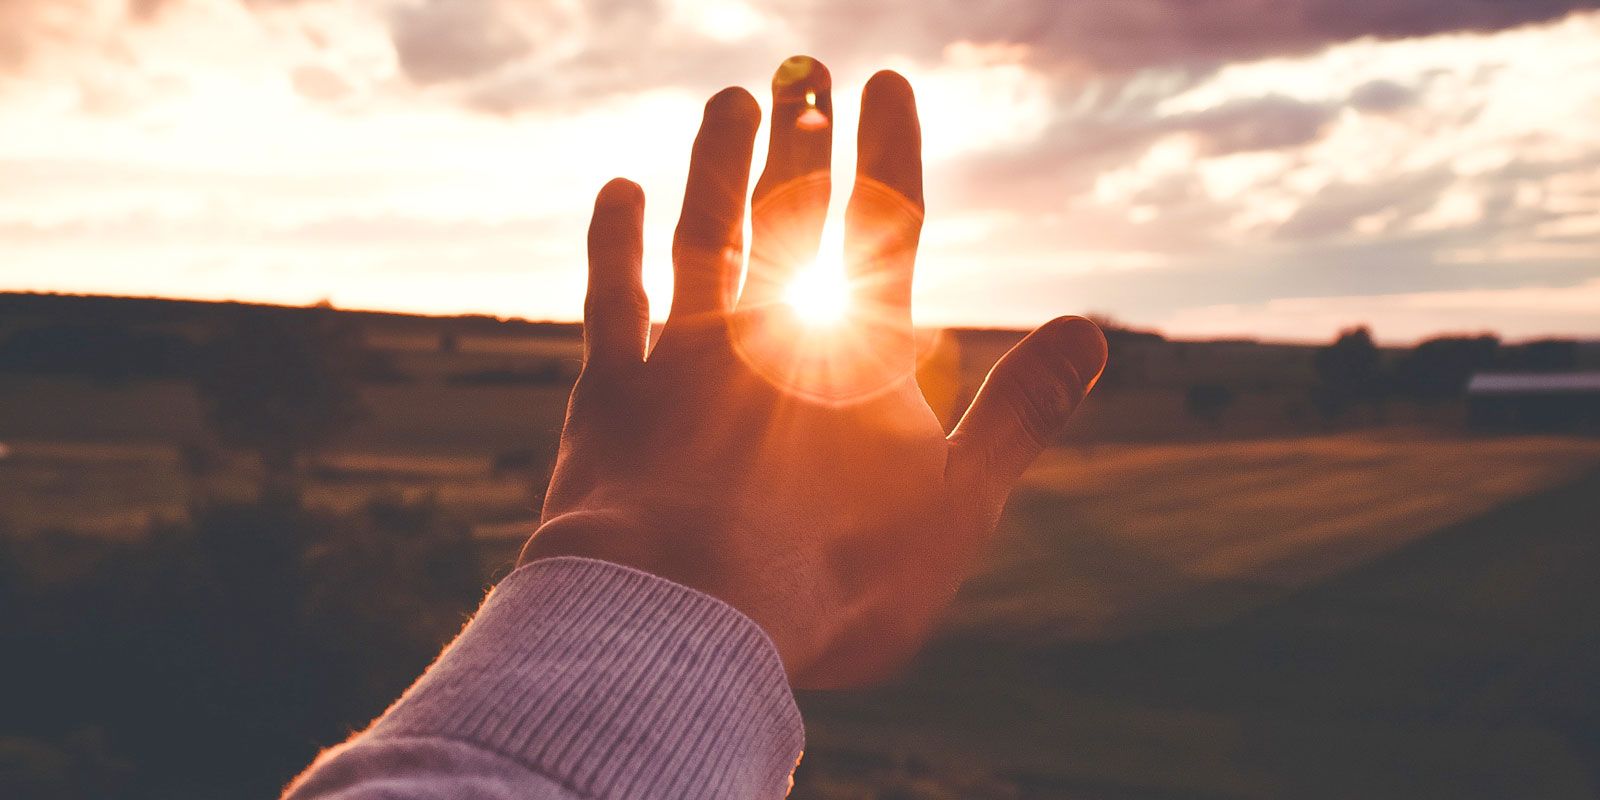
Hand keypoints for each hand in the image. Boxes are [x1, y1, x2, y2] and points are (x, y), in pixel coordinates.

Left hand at [520, 56, 1106, 688]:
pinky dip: (615, 240)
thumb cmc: (835, 577)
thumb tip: (1091, 330)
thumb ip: (1020, 412)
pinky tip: (620, 191)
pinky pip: (611, 296)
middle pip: (792, 211)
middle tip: (807, 68)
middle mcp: (771, 330)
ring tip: (731, 100)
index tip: (886, 83)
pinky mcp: (612, 390)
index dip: (889, 150)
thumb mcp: (957, 505)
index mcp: (861, 355)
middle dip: (803, 136)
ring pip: (705, 231)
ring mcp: (686, 353)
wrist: (689, 620)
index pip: (886, 227)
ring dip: (717, 164)